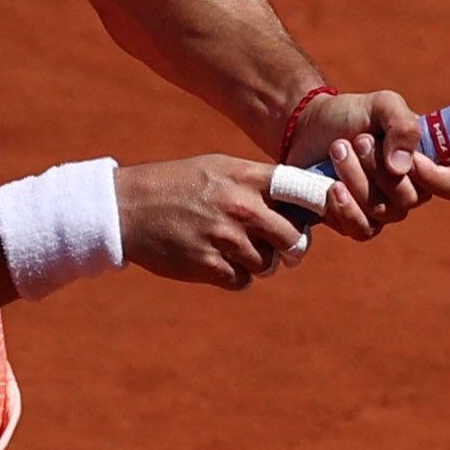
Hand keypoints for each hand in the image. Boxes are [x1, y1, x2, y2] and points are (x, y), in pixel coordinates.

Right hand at [117, 154, 311, 290]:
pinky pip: (243, 281)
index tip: (320, 215)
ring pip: (269, 264)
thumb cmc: (177, 184)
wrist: (127, 208)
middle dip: (292, 247)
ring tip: (236, 250)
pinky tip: (219, 262)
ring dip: (260, 263)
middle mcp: (241, 207)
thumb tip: (301, 201)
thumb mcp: (218, 168)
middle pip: (295, 238)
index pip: (306, 192)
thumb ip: (258, 181)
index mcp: (246, 178)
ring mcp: (225, 238)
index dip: (321, 206)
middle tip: (283, 247)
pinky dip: (236, 277)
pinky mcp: (208, 266)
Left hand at [284, 87, 449, 234]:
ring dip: (357, 178)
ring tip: (338, 149)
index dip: (435, 178)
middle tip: (359, 140)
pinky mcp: (356, 222)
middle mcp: (411, 190)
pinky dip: (346, 209)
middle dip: (378, 167)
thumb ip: (402, 125)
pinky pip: (361, 229)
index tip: (410, 160)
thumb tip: (401, 168)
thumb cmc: (353, 115)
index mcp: (428, 162)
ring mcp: (384, 210)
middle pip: (409, 198)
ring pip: (381, 211)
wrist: (309, 128)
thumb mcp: (382, 105)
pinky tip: (332, 188)